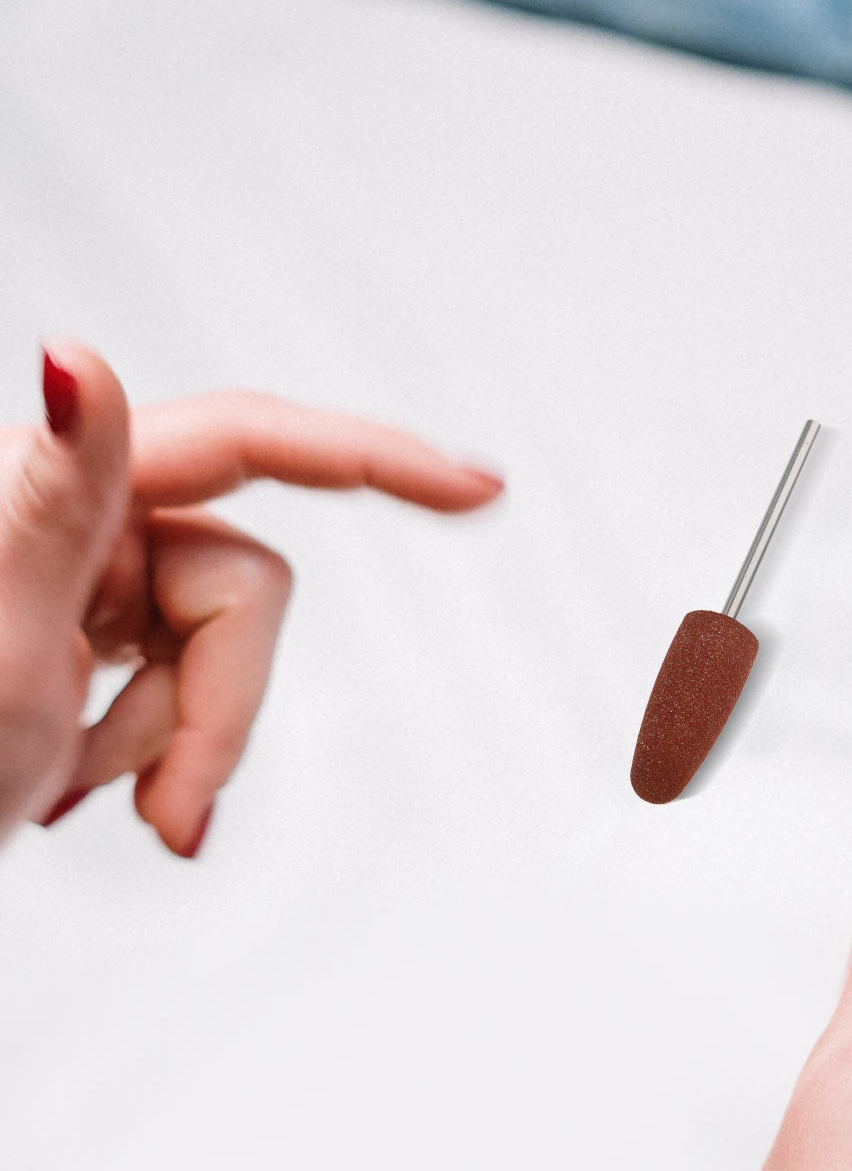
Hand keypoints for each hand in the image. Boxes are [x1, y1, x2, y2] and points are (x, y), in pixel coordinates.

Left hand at [0, 343, 500, 854]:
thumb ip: (55, 495)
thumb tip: (79, 361)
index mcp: (57, 485)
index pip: (248, 441)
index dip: (373, 458)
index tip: (477, 488)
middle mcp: (81, 518)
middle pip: (247, 585)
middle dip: (217, 703)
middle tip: (161, 808)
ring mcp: (90, 583)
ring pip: (227, 649)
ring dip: (178, 740)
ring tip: (82, 796)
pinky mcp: (95, 639)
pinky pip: (190, 687)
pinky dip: (163, 750)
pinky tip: (85, 788)